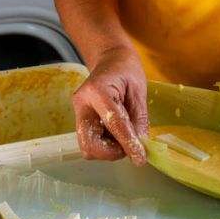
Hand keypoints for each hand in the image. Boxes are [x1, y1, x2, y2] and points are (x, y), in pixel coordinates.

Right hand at [72, 48, 148, 164]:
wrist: (109, 60)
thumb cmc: (126, 71)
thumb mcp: (139, 92)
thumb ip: (139, 119)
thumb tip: (141, 146)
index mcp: (98, 90)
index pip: (113, 122)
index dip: (127, 143)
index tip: (140, 158)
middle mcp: (82, 103)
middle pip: (89, 142)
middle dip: (111, 152)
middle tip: (129, 146)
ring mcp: (78, 113)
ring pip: (87, 146)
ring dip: (108, 150)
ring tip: (124, 136)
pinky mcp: (80, 120)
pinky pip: (90, 141)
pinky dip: (105, 145)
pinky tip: (115, 133)